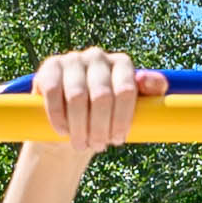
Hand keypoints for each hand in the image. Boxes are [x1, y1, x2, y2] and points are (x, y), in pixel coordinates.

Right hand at [30, 47, 162, 156]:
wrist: (70, 122)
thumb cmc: (106, 116)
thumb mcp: (132, 108)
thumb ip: (152, 92)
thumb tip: (150, 80)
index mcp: (122, 64)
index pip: (126, 91)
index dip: (122, 120)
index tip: (118, 140)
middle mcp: (98, 56)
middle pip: (102, 95)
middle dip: (100, 127)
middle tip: (98, 146)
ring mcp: (72, 59)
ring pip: (77, 96)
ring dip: (79, 127)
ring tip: (81, 144)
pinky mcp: (49, 67)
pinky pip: (53, 92)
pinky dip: (58, 117)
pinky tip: (63, 131)